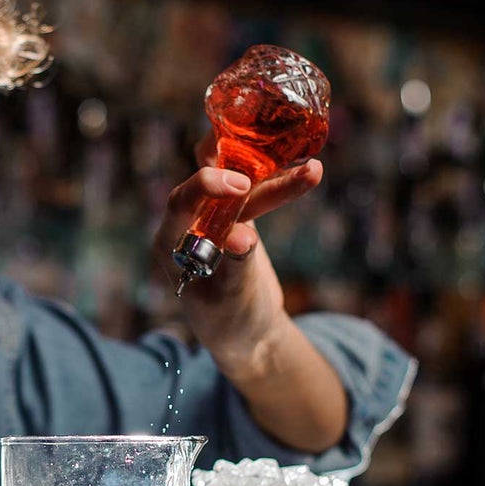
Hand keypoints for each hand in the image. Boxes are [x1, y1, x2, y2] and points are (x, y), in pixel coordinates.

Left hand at [154, 134, 322, 349]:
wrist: (246, 332)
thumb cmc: (230, 321)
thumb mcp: (231, 299)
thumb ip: (235, 265)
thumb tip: (244, 237)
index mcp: (170, 242)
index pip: (180, 202)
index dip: (207, 186)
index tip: (240, 185)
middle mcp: (188, 223)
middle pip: (212, 183)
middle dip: (244, 168)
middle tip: (275, 153)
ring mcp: (214, 218)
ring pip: (242, 188)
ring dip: (276, 178)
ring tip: (314, 170)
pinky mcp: (238, 218)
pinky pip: (257, 196)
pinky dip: (281, 186)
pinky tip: (309, 171)